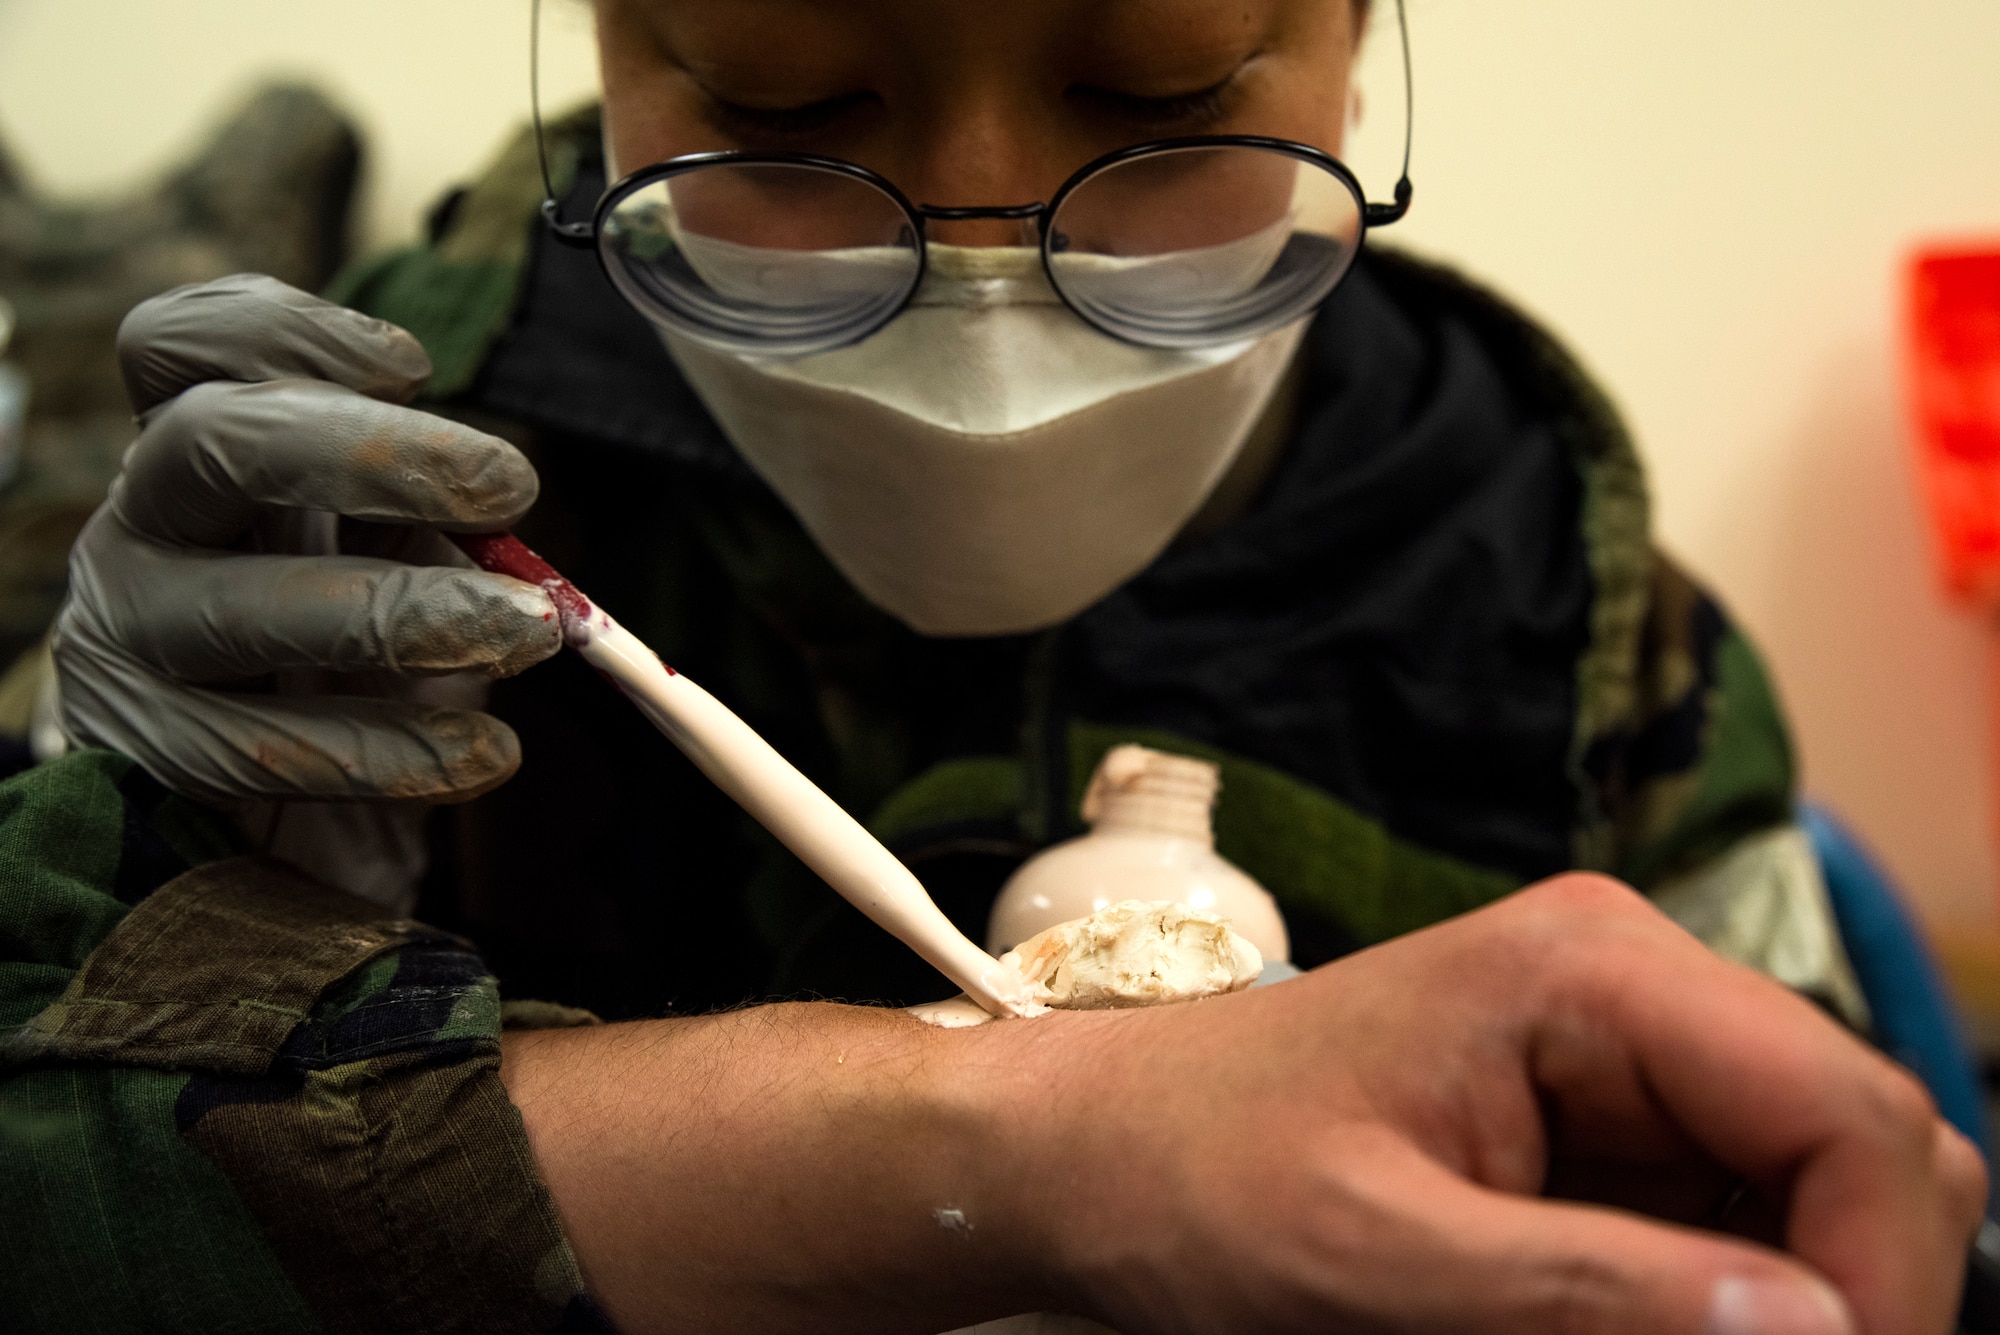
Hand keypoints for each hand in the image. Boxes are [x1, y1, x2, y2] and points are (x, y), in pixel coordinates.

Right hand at [53, 275, 560, 898]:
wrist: (269, 830)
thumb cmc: (344, 657)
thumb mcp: (383, 556)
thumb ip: (422, 514)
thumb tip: (500, 510)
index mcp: (197, 451)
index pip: (179, 345)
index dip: (286, 334)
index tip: (416, 366)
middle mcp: (141, 524)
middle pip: (213, 440)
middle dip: (374, 453)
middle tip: (512, 486)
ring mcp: (126, 639)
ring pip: (247, 607)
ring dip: (410, 613)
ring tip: (532, 631)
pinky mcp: (150, 757)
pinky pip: (272, 751)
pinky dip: (398, 751)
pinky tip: (490, 752)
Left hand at [1022, 874, 1984, 1334]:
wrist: (1091, 1154)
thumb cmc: (1191, 1174)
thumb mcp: (1377, 1258)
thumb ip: (1595, 1295)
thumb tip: (1820, 1329)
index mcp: (1593, 971)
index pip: (1848, 1112)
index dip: (1880, 1273)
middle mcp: (1631, 989)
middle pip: (1857, 1148)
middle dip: (1843, 1289)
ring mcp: (1620, 1058)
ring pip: (1807, 1197)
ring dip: (1774, 1301)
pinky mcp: (1597, 1129)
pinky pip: (1726, 1225)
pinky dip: (1711, 1304)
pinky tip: (1624, 1328)